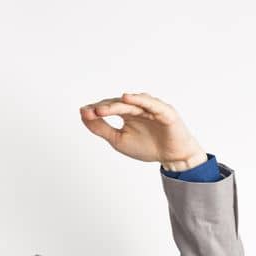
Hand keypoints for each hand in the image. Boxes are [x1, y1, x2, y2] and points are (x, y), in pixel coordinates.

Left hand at [80, 91, 207, 170]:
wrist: (172, 157)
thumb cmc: (147, 147)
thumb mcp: (118, 140)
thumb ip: (101, 129)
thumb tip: (83, 115)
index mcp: (126, 113)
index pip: (108, 107)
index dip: (96, 110)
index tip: (83, 113)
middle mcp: (138, 107)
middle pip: (117, 104)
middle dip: (103, 108)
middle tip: (90, 112)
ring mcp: (151, 108)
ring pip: (131, 104)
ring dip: (116, 105)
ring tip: (102, 109)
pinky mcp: (164, 111)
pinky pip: (151, 104)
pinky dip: (139, 100)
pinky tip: (128, 98)